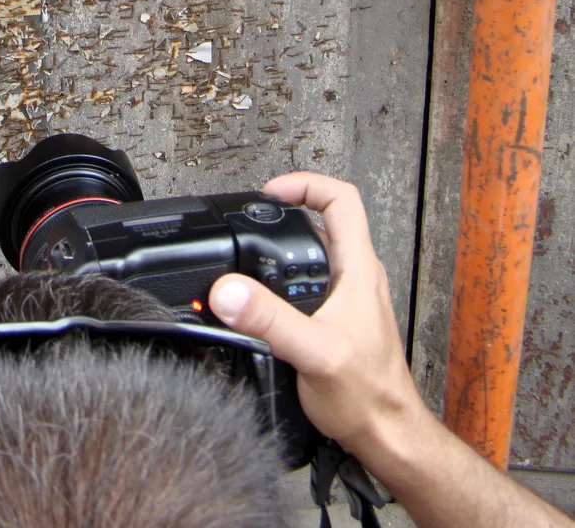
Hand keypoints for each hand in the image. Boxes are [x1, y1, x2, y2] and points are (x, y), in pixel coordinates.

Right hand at [208, 172, 426, 460]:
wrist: (387, 433)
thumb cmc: (368, 396)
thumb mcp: (313, 352)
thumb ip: (270, 319)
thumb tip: (229, 289)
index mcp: (359, 268)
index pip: (342, 199)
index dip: (305, 184)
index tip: (271, 192)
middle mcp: (357, 275)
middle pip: (327, 219)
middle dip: (289, 209)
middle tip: (258, 213)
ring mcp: (350, 296)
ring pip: (319, 250)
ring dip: (288, 243)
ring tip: (257, 245)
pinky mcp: (339, 317)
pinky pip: (313, 280)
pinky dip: (287, 275)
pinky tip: (267, 293)